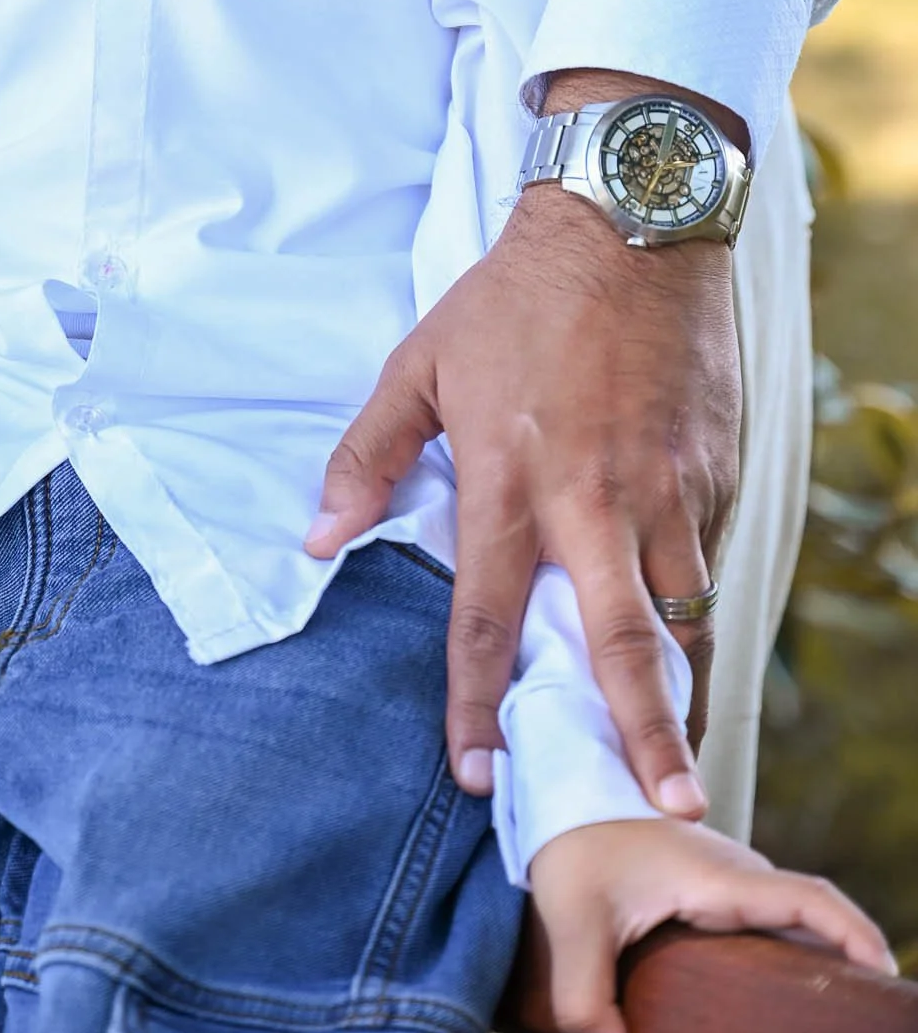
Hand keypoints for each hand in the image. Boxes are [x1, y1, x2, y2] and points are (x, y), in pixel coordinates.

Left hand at [305, 69, 742, 816]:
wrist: (626, 222)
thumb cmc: (513, 298)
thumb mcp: (420, 363)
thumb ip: (368, 454)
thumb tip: (318, 539)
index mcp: (513, 480)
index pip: (490, 617)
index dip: (479, 702)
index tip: (477, 772)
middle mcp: (597, 499)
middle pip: (622, 643)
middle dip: (644, 734)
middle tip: (662, 810)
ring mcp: (667, 485)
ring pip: (683, 606)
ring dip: (681, 681)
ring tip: (680, 749)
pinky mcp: (714, 465)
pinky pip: (706, 551)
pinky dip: (693, 594)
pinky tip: (680, 621)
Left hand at [522, 818, 895, 1032]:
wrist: (561, 793)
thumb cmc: (571, 844)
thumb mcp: (572, 923)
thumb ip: (586, 997)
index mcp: (717, 877)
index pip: (808, 899)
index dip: (854, 936)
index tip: (882, 971)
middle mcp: (735, 877)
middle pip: (811, 922)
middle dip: (841, 967)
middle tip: (854, 1013)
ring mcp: (726, 883)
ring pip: (788, 925)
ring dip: (810, 964)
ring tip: (816, 1015)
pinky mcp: (710, 893)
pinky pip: (762, 925)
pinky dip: (781, 957)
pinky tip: (768, 999)